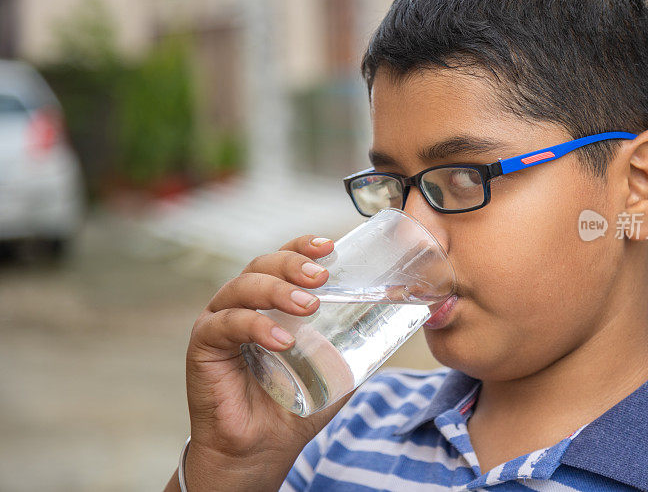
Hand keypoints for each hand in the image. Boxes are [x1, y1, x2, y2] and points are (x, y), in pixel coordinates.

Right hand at [181, 235, 355, 489]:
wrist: (262, 449)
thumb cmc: (294, 407)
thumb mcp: (334, 368)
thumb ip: (354, 344)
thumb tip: (394, 322)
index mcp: (270, 301)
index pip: (283, 259)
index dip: (303, 246)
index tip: (330, 246)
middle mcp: (242, 304)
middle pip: (262, 265)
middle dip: (293, 263)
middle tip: (321, 278)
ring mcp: (220, 322)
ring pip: (243, 287)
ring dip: (277, 290)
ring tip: (309, 306)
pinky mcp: (203, 346)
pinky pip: (226, 324)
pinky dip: (255, 326)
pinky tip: (281, 339)